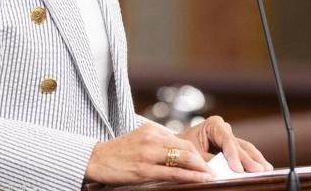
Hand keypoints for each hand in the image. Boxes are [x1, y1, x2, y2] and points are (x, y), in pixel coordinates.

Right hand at [84, 122, 214, 184]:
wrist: (94, 159)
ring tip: (211, 175)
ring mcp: (148, 153)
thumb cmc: (117, 153)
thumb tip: (177, 153)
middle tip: (216, 169)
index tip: (209, 160)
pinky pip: (172, 173)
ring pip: (183, 159)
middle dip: (204, 160)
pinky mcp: (143, 169)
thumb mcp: (139, 140)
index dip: (198, 152)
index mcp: (152, 129)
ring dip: (201, 168)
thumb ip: (157, 143)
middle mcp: (152, 138)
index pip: (182, 141)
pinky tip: (200, 180)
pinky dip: (190, 176)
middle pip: (186, 147)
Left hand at [176, 115, 272, 172]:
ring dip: (256, 160)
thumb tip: (221, 170)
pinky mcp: (232, 148)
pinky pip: (244, 154)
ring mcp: (229, 138)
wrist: (177, 148)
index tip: (238, 169)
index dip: (234, 156)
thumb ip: (207, 160)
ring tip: (266, 169)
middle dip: (249, 160)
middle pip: (239, 146)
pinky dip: (252, 161)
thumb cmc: (182, 147)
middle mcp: (224, 129)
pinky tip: (261, 167)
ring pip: (246, 149)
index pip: (227, 141)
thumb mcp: (192, 153)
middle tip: (258, 170)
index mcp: (213, 124)